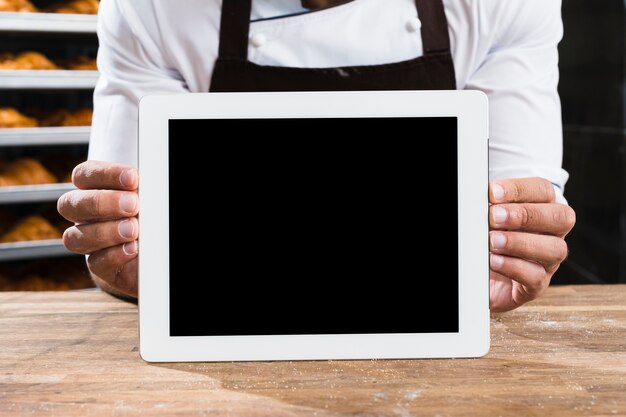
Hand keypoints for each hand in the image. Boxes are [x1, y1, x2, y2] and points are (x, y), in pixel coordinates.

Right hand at [58, 161, 138, 297]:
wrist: (156, 254)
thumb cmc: (151, 216)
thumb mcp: (148, 197)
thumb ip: (142, 187)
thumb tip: (146, 179)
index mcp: (95, 191)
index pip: (83, 175)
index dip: (104, 174)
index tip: (132, 178)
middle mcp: (86, 216)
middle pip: (70, 204)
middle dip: (101, 203)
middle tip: (132, 205)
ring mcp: (90, 243)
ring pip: (76, 237)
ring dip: (105, 232)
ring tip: (133, 230)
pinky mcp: (102, 267)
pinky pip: (95, 263)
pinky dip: (114, 255)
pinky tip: (133, 249)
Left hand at [489, 178, 574, 311]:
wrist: (480, 277)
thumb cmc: (487, 240)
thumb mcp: (488, 219)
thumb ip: (489, 206)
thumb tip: (476, 197)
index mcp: (542, 209)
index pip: (543, 190)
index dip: (520, 189)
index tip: (492, 193)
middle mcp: (552, 234)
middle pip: (560, 217)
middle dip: (525, 215)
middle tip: (494, 217)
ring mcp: (548, 261)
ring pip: (555, 249)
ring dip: (520, 242)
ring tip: (492, 241)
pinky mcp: (536, 285)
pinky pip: (536, 277)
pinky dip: (514, 267)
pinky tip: (494, 261)